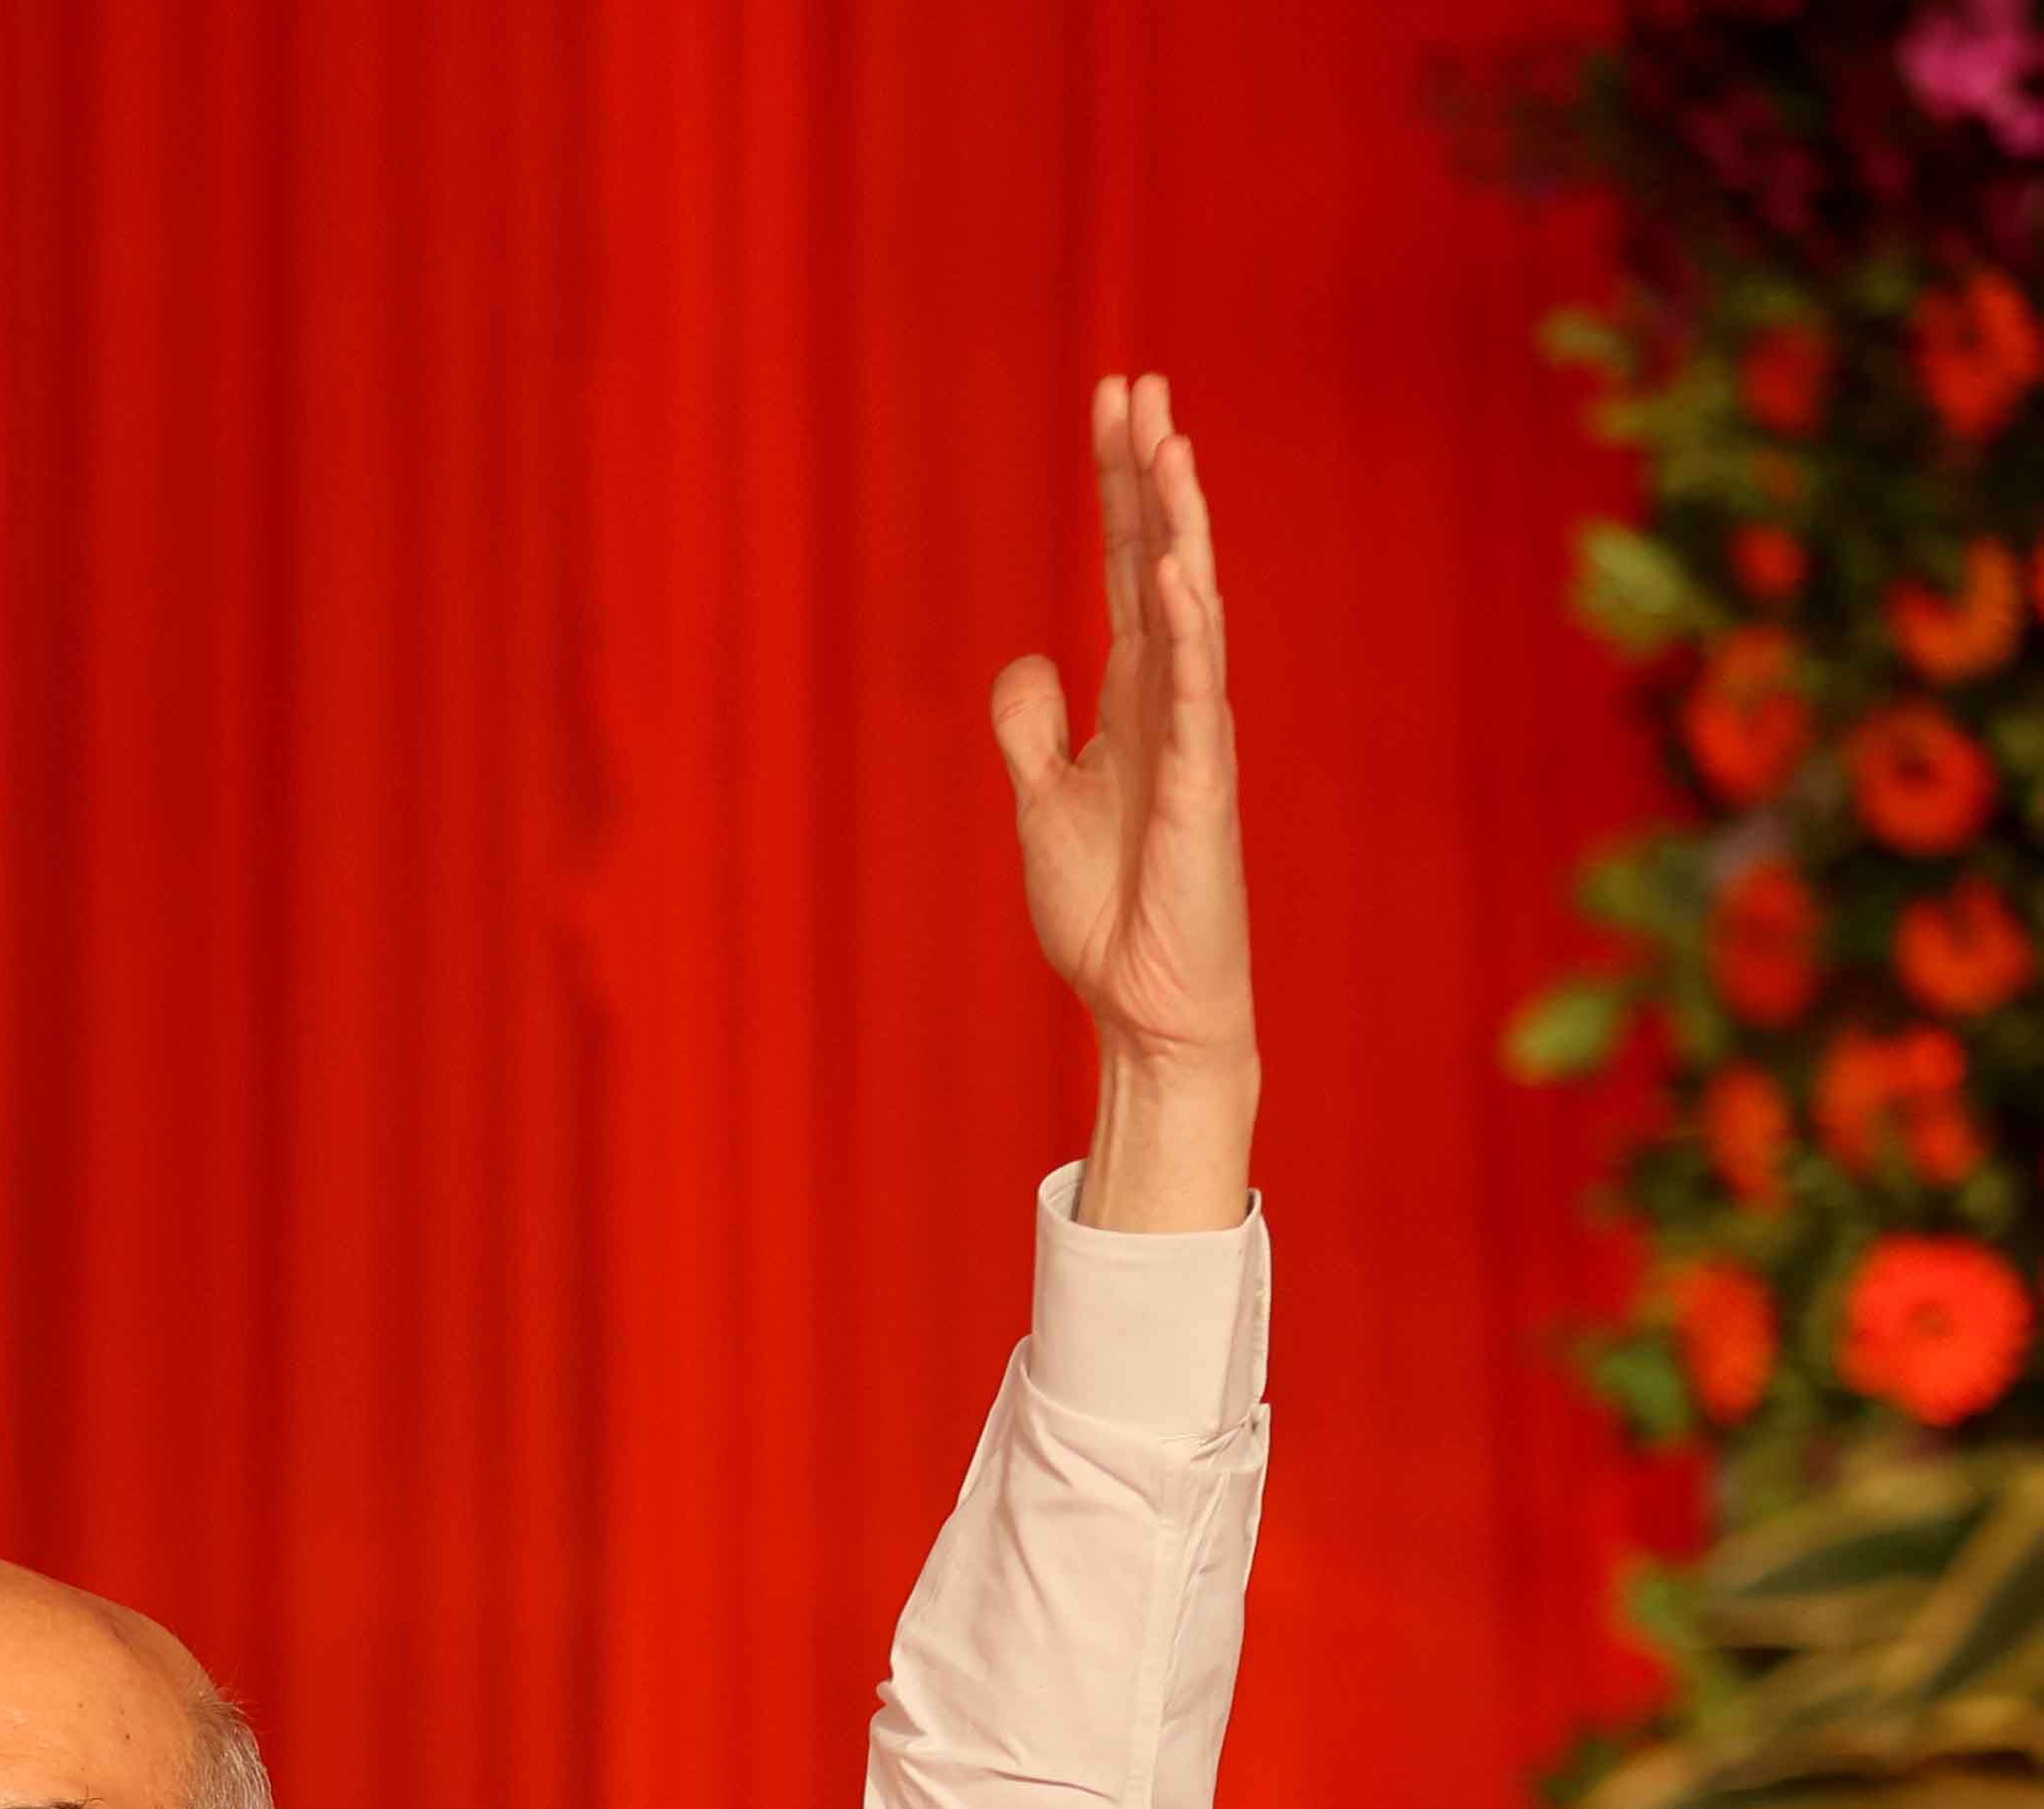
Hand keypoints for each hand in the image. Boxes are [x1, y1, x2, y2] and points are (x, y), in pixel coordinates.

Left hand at [989, 373, 1253, 1100]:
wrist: (1147, 1004)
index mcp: (1133, 696)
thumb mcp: (1045, 805)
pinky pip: (1196, 694)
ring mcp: (1193, 736)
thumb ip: (1033, 730)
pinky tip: (1177, 571)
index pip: (1126, 565)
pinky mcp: (1202, 787)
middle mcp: (1171, 698)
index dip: (1119, 485)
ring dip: (1178, 527)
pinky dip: (1188, 631)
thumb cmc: (1109, 911)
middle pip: (1159, 560)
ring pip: (1188, 608)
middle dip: (1150, 474)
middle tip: (1139, 384)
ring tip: (1169, 445)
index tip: (1114, 402)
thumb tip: (1026, 659)